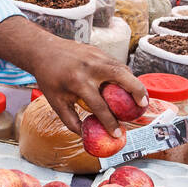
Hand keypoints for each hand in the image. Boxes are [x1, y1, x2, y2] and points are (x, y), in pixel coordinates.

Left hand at [24, 33, 147, 137]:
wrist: (44, 51)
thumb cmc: (49, 79)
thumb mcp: (56, 102)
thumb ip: (71, 120)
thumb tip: (86, 135)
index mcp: (78, 82)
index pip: (100, 106)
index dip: (110, 122)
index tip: (118, 134)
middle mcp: (90, 68)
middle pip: (122, 78)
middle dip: (137, 92)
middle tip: (144, 106)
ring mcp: (97, 56)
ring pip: (123, 69)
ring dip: (135, 83)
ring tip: (141, 97)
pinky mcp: (99, 52)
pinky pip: (117, 64)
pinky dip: (125, 75)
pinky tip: (129, 85)